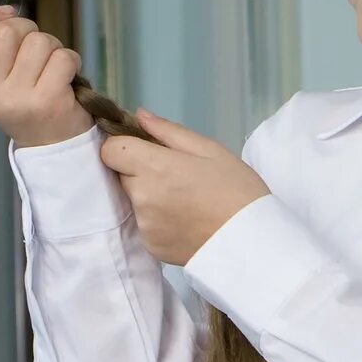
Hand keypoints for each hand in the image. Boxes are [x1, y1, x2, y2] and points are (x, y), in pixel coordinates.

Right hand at [0, 5, 94, 148]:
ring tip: (49, 66)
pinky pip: (63, 57)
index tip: (4, 14)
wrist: (49, 144)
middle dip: (26, 28)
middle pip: (5, 30)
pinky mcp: (49, 99)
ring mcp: (19, 97)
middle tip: (33, 48)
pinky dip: (70, 60)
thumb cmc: (24, 98)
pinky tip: (65, 76)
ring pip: (39, 41)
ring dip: (51, 46)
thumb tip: (5, 11)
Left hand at [100, 112, 268, 265]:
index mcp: (155, 167)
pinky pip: (142, 225)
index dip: (123, 148)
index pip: (110, 151)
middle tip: (173, 177)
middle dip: (138, 172)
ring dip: (147, 197)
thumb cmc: (237, 189)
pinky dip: (156, 221)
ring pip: (131, 201)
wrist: (252, 240)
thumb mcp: (210, 150)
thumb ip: (168, 131)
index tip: (143, 151)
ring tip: (182, 201)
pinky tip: (183, 221)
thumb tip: (140, 116)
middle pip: (121, 176)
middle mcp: (142, 197)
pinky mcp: (149, 245)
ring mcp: (143, 224)